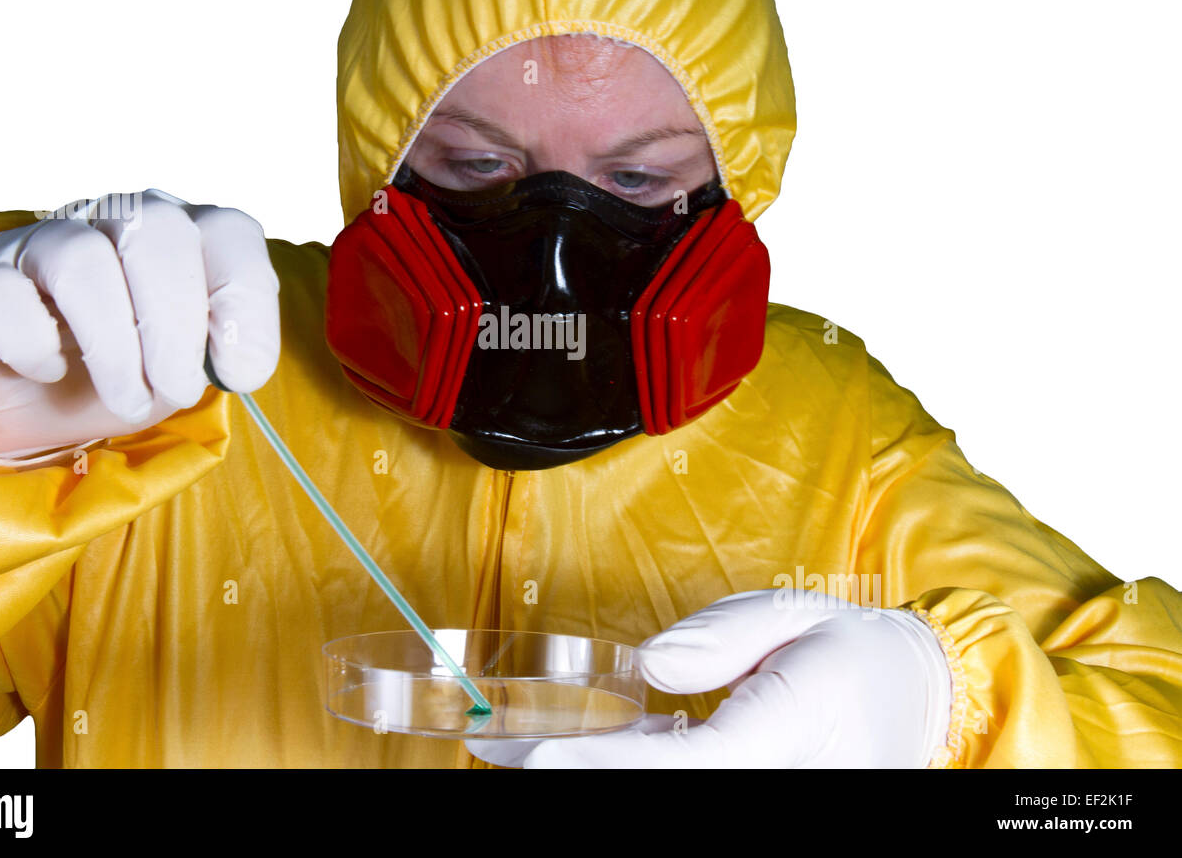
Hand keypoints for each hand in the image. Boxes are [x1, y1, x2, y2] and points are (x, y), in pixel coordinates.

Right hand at [0, 189, 280, 460]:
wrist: (29, 407)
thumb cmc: (122, 373)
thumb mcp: (185, 368)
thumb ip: (217, 351)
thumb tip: (240, 360)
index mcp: (180, 236)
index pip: (228, 230)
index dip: (245, 296)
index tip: (243, 369)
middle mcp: (114, 222)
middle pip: (158, 231)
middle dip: (176, 324)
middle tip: (179, 392)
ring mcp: (43, 243)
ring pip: (81, 257)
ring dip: (114, 345)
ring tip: (128, 401)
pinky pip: (3, 294)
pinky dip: (33, 344)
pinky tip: (49, 371)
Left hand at [466, 589, 953, 767]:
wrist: (916, 700)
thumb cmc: (855, 652)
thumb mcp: (797, 616)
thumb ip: (724, 636)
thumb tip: (651, 664)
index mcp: (792, 734)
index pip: (687, 764)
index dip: (606, 766)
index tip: (538, 755)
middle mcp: (777, 782)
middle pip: (662, 792)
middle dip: (574, 776)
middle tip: (494, 750)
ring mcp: (764, 796)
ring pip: (664, 794)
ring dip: (585, 775)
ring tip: (508, 749)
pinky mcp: (748, 793)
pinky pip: (678, 784)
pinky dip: (620, 769)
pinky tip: (566, 752)